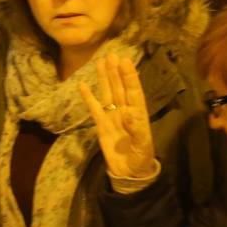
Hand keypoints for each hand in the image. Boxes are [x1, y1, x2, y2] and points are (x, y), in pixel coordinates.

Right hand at [80, 51, 158, 182]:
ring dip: (104, 78)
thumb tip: (128, 113)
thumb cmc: (141, 156)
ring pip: (108, 93)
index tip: (125, 61)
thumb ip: (137, 128)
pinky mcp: (101, 124)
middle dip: (115, 71)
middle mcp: (125, 110)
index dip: (129, 76)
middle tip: (111, 54)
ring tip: (101, 61)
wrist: (129, 171)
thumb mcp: (142, 145)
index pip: (133, 90)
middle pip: (119, 87)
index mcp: (137, 112)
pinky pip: (94, 108)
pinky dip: (89, 97)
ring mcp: (112, 115)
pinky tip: (83, 85)